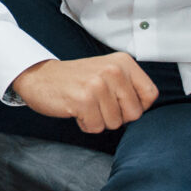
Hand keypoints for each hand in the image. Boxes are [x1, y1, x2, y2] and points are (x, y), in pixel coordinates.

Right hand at [11, 53, 157, 134]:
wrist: (39, 76)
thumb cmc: (75, 79)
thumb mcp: (107, 72)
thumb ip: (128, 86)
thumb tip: (143, 109)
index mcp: (123, 62)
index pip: (150, 94)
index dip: (137, 106)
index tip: (120, 103)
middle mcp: (113, 71)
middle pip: (134, 113)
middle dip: (116, 116)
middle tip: (98, 104)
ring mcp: (98, 85)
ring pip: (114, 123)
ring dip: (99, 120)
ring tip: (85, 105)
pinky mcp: (83, 100)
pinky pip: (96, 127)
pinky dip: (85, 124)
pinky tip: (76, 110)